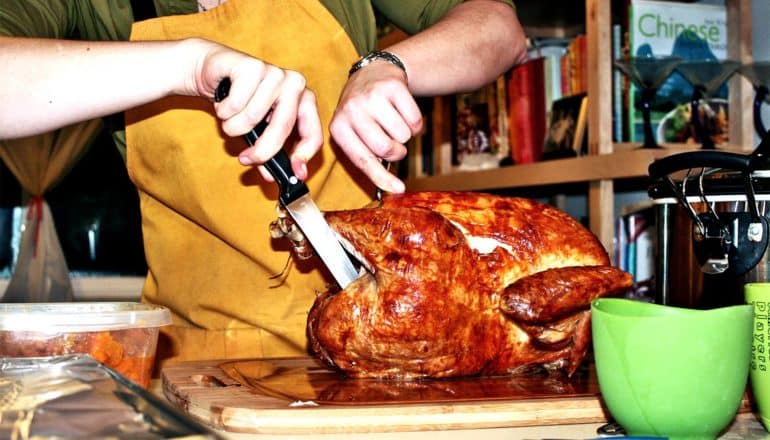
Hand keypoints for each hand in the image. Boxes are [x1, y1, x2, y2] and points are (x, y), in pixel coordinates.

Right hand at [189, 39, 321, 180]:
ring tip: (231, 116)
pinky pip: (235, 104)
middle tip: (246, 159)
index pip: (313, 133)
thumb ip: (267, 155)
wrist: (214, 72)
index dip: (304, 156)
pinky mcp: (253, 66)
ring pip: (253, 117)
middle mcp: (295, 85)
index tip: (295, 173)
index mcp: (304, 101)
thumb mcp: (257, 133)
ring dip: (234, 125)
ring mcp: (275, 72)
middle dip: (262, 150)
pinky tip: (224, 101)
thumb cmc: (240, 104)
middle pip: (282, 128)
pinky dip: (223, 110)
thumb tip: (271, 177)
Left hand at [329, 61, 422, 193]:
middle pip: (385, 148)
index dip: (382, 177)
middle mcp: (351, 110)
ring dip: (405, 134)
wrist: (374, 71)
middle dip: (396, 152)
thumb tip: (392, 188)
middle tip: (394, 142)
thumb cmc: (365, 111)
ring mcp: (372, 97)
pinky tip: (403, 111)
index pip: (362, 160)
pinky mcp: (393, 87)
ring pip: (403, 136)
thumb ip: (366, 157)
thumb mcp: (354, 131)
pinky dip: (415, 122)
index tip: (399, 189)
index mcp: (338, 127)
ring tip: (394, 121)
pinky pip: (415, 120)